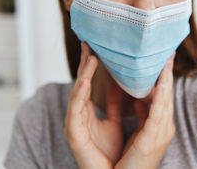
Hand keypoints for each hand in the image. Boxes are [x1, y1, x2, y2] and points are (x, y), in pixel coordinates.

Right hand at [64, 42, 123, 168]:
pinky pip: (76, 110)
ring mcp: (76, 123)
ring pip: (78, 92)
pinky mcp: (74, 133)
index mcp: (90, 112)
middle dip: (86, 62)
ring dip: (83, 73)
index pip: (93, 82)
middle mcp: (81, 115)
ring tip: (90, 55)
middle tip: (90, 42)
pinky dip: (80, 94)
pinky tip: (84, 80)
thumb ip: (116, 104)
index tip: (100, 46)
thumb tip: (122, 83)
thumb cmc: (114, 155)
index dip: (95, 64)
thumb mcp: (117, 122)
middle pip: (83, 82)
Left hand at [114, 54, 175, 168]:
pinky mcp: (152, 140)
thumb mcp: (139, 131)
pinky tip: (160, 85)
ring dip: (165, 80)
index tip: (164, 57)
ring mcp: (161, 133)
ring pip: (165, 101)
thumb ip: (142, 113)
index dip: (164, 75)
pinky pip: (156, 116)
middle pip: (167, 94)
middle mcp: (164, 126)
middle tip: (168, 51)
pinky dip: (159, 99)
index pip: (163, 94)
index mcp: (160, 123)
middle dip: (167, 72)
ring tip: (166, 61)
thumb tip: (140, 97)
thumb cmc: (131, 159)